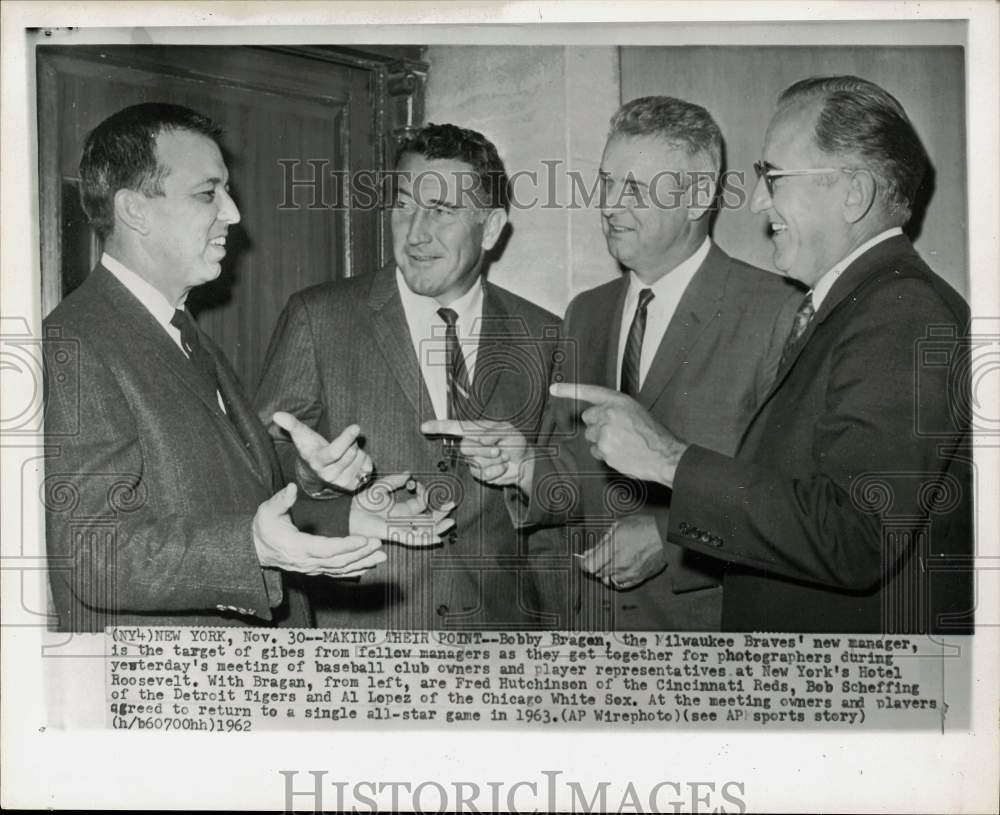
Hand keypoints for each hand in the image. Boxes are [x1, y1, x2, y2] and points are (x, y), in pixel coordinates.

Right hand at [253, 484, 385, 577]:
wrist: (257, 549)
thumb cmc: (264, 528)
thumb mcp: (268, 511)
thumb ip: (281, 500)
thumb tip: (292, 488)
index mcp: (297, 547)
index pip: (326, 549)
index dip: (346, 545)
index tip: (364, 540)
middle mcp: (307, 562)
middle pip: (338, 561)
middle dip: (360, 553)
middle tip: (379, 544)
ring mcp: (312, 568)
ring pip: (340, 569)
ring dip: (362, 562)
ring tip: (381, 556)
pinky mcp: (315, 569)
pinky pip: (337, 572)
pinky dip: (354, 570)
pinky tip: (369, 565)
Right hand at [272, 411, 372, 491]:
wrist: (316, 470)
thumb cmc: (310, 448)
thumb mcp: (301, 435)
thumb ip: (291, 424)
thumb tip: (276, 414)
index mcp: (317, 462)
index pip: (335, 452)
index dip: (347, 439)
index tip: (356, 426)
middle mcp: (329, 475)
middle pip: (351, 452)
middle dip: (351, 442)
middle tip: (343, 441)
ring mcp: (341, 482)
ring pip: (361, 459)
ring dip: (358, 451)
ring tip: (345, 452)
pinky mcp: (352, 486)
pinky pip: (368, 470)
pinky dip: (365, 461)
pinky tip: (354, 460)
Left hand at [350, 472, 455, 547]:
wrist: (348, 512)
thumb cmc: (362, 502)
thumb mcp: (381, 487)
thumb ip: (395, 481)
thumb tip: (409, 474)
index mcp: (401, 509)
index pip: (421, 504)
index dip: (424, 494)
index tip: (418, 485)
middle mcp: (403, 520)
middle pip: (427, 520)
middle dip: (440, 514)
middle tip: (451, 506)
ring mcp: (399, 528)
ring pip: (423, 531)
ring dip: (438, 527)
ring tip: (450, 522)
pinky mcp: (393, 535)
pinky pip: (412, 539)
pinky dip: (424, 540)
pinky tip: (437, 538)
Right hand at [421, 419, 533, 492]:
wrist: (524, 463)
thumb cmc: (516, 443)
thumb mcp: (508, 432)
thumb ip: (493, 433)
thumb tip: (481, 439)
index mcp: (476, 430)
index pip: (454, 428)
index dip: (439, 427)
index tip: (425, 427)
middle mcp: (471, 443)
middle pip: (465, 447)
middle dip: (484, 450)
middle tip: (499, 450)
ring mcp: (473, 459)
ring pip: (474, 461)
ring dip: (493, 461)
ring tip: (503, 457)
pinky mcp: (478, 472)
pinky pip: (482, 473)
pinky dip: (496, 471)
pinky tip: (502, 467)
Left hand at [549, 383, 686, 486]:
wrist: (663, 455)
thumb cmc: (651, 433)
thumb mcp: (634, 410)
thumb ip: (614, 409)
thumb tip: (596, 417)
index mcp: (618, 402)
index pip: (590, 392)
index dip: (569, 390)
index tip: (553, 388)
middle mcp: (609, 415)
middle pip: (589, 419)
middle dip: (598, 425)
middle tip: (617, 431)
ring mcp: (605, 434)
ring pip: (591, 437)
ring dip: (601, 441)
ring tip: (622, 443)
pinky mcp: (605, 451)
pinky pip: (596, 452)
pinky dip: (605, 454)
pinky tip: (621, 453)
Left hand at [578, 513, 667, 589]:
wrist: (666, 536)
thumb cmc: (645, 527)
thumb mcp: (619, 525)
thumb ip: (603, 539)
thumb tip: (591, 550)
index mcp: (614, 546)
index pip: (589, 565)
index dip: (584, 562)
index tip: (585, 558)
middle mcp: (620, 562)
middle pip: (597, 573)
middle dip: (595, 565)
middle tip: (599, 558)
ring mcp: (629, 572)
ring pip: (607, 579)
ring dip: (605, 573)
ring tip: (611, 562)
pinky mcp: (638, 578)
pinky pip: (620, 585)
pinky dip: (616, 579)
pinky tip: (618, 571)